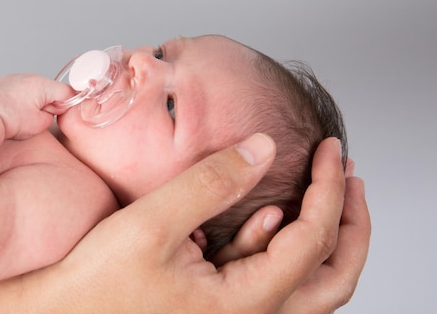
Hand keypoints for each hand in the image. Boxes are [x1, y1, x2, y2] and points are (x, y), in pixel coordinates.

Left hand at [0, 74, 73, 138]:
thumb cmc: (9, 120)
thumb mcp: (40, 123)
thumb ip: (52, 115)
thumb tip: (50, 111)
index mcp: (42, 84)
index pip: (66, 92)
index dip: (66, 106)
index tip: (59, 116)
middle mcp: (28, 77)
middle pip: (49, 90)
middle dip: (48, 104)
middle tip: (37, 119)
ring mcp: (13, 78)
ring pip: (33, 91)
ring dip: (33, 103)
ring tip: (22, 117)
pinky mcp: (2, 83)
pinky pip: (19, 91)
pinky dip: (19, 100)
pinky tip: (12, 112)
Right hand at [24, 134, 368, 313]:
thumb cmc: (97, 285)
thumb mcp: (153, 223)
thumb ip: (210, 183)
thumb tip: (261, 149)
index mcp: (244, 304)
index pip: (313, 239)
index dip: (327, 189)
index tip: (329, 150)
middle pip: (333, 276)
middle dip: (350, 222)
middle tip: (349, 179)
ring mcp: (236, 313)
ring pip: (307, 281)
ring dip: (322, 232)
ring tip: (322, 188)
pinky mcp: (219, 303)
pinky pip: (268, 277)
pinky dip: (280, 243)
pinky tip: (268, 215)